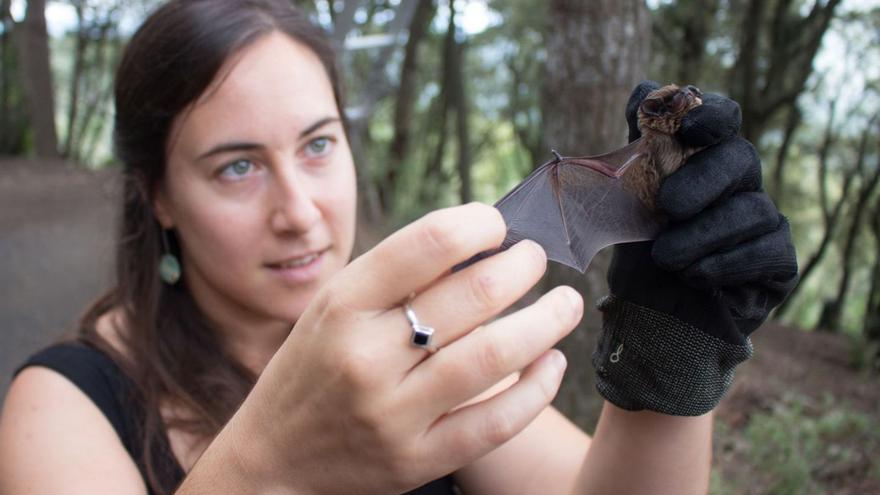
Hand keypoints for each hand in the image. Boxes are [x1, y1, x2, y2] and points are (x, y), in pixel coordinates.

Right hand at [231, 203, 582, 493]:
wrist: (273, 459)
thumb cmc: (313, 369)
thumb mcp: (333, 308)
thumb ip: (395, 276)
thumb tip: (480, 241)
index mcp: (343, 305)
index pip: (428, 244)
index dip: (479, 224)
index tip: (498, 225)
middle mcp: (366, 356)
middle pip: (474, 295)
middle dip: (523, 266)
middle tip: (536, 259)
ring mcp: (394, 413)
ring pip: (494, 355)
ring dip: (547, 321)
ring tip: (566, 303)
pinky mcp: (418, 460)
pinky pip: (496, 422)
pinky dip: (537, 389)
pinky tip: (553, 363)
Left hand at [591, 81, 798, 415]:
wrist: (651, 320)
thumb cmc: (640, 254)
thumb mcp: (624, 202)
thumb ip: (634, 150)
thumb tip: (643, 90)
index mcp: (703, 159)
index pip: (720, 119)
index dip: (710, 116)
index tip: (689, 126)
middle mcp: (740, 183)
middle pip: (739, 159)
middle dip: (701, 181)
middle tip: (665, 207)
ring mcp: (763, 221)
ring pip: (750, 210)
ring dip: (702, 235)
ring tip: (666, 259)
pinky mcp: (777, 262)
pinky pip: (765, 251)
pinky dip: (725, 263)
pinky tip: (695, 276)